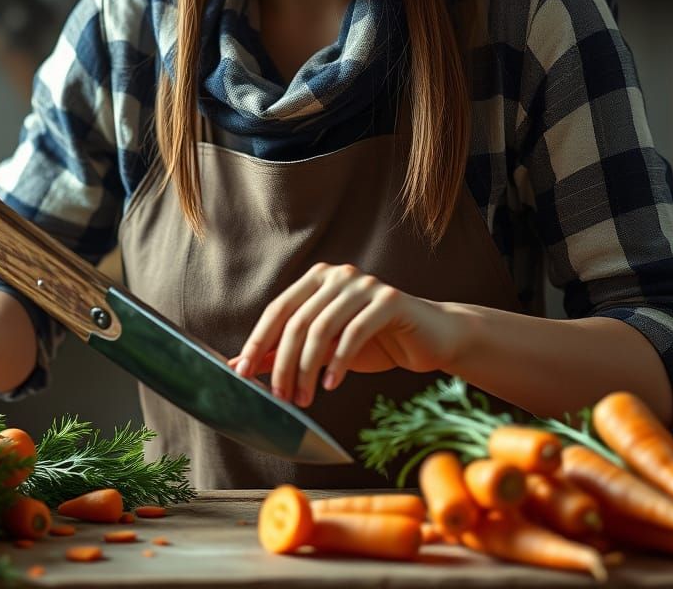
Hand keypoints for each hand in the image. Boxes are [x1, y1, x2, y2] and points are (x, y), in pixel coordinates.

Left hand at [228, 262, 459, 408]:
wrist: (430, 338)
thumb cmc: (375, 342)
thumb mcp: (325, 349)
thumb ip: (286, 351)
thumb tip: (241, 365)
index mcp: (318, 278)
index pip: (278, 309)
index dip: (258, 341)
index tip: (242, 374)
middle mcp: (338, 274)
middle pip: (298, 321)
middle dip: (284, 363)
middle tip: (279, 398)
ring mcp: (364, 284)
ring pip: (322, 328)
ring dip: (308, 369)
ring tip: (304, 399)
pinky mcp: (389, 299)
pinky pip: (354, 332)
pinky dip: (338, 363)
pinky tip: (331, 385)